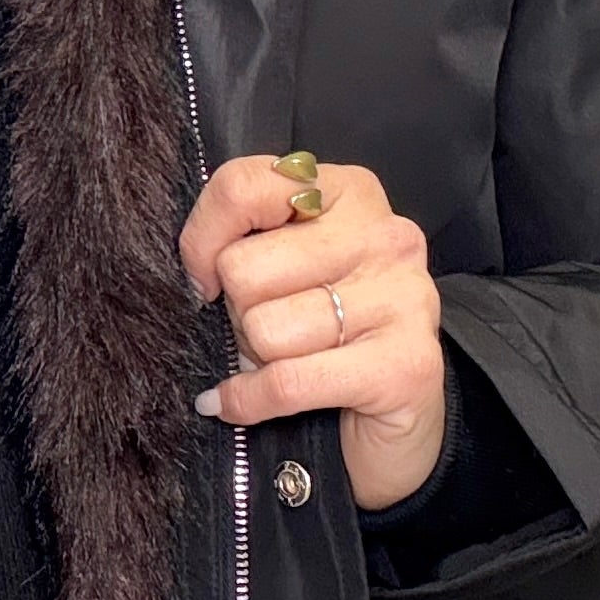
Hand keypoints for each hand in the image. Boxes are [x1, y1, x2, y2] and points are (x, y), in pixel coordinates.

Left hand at [179, 152, 447, 515]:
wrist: (397, 412)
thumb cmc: (326, 331)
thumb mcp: (285, 265)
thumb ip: (242, 242)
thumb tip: (195, 277)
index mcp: (348, 193)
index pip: (242, 188)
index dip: (203, 241)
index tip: (206, 279)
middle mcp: (383, 235)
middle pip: (245, 269)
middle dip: (239, 314)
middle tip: (265, 331)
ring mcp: (401, 297)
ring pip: (265, 330)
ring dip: (256, 360)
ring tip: (284, 361)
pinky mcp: (404, 365)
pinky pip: (287, 382)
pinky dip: (250, 401)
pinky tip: (243, 402)